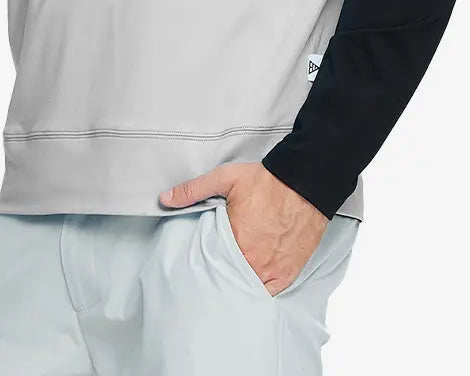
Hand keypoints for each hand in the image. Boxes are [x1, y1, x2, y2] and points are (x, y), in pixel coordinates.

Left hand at [159, 161, 328, 295]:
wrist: (304, 182)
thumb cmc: (266, 181)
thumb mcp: (225, 178)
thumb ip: (193, 190)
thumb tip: (165, 199)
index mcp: (235, 241)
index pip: (210, 264)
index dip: (202, 266)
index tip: (197, 265)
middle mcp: (254, 261)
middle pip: (229, 279)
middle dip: (219, 277)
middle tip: (209, 276)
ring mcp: (273, 270)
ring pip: (248, 289)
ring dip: (238, 285)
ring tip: (227, 282)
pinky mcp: (288, 272)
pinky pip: (270, 292)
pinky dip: (259, 291)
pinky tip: (249, 287)